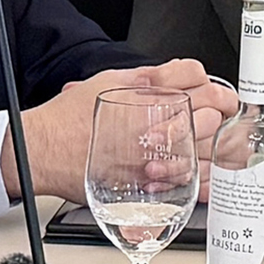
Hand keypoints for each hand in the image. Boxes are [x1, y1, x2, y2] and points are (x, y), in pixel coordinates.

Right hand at [2, 60, 235, 200]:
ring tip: (210, 144)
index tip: (216, 94)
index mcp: (150, 99)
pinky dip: (206, 181)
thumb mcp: (110, 81)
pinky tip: (207, 175)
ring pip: (206, 152)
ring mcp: (155, 162)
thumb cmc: (70, 119)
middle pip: (211, 117)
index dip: (214, 87)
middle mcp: (155, 131)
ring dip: (214, 147)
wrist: (45, 152)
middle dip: (217, 114)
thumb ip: (148, 77)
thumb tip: (175, 75)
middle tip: (217, 116)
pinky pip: (193, 186)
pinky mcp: (150, 189)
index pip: (201, 83)